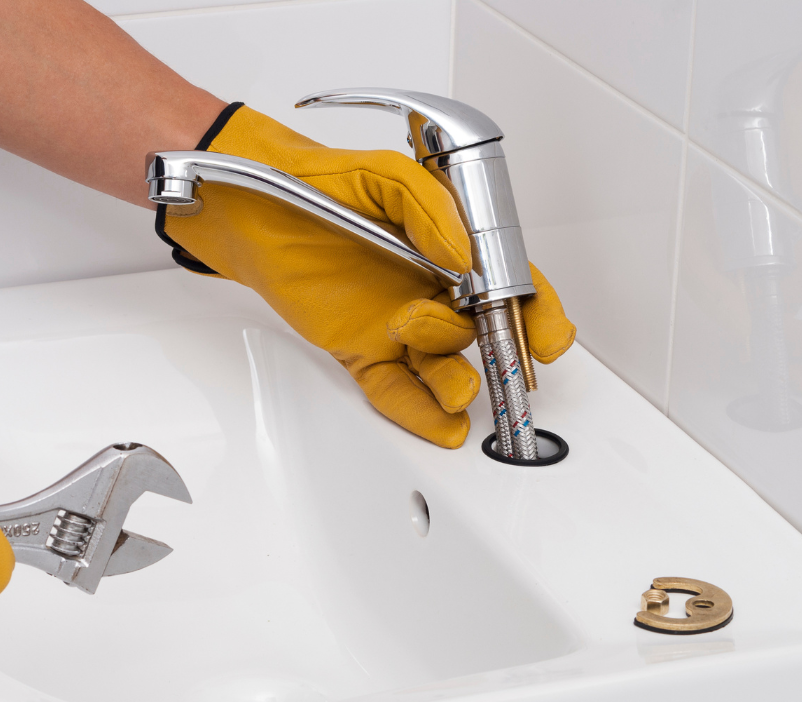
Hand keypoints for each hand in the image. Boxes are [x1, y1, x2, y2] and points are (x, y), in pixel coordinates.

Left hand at [160, 105, 574, 447]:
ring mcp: (396, 324)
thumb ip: (428, 209)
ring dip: (457, 381)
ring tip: (459, 386)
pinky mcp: (359, 350)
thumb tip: (460, 256)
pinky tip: (441, 426)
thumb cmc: (320, 183)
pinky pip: (394, 388)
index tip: (547, 335)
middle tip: (508, 364)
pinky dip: (417, 411)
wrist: (253, 206)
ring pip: (441, 365)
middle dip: (503, 354)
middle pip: (484, 332)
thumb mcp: (385, 176)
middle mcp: (431, 289)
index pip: (509, 281)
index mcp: (450, 246)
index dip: (536, 311)